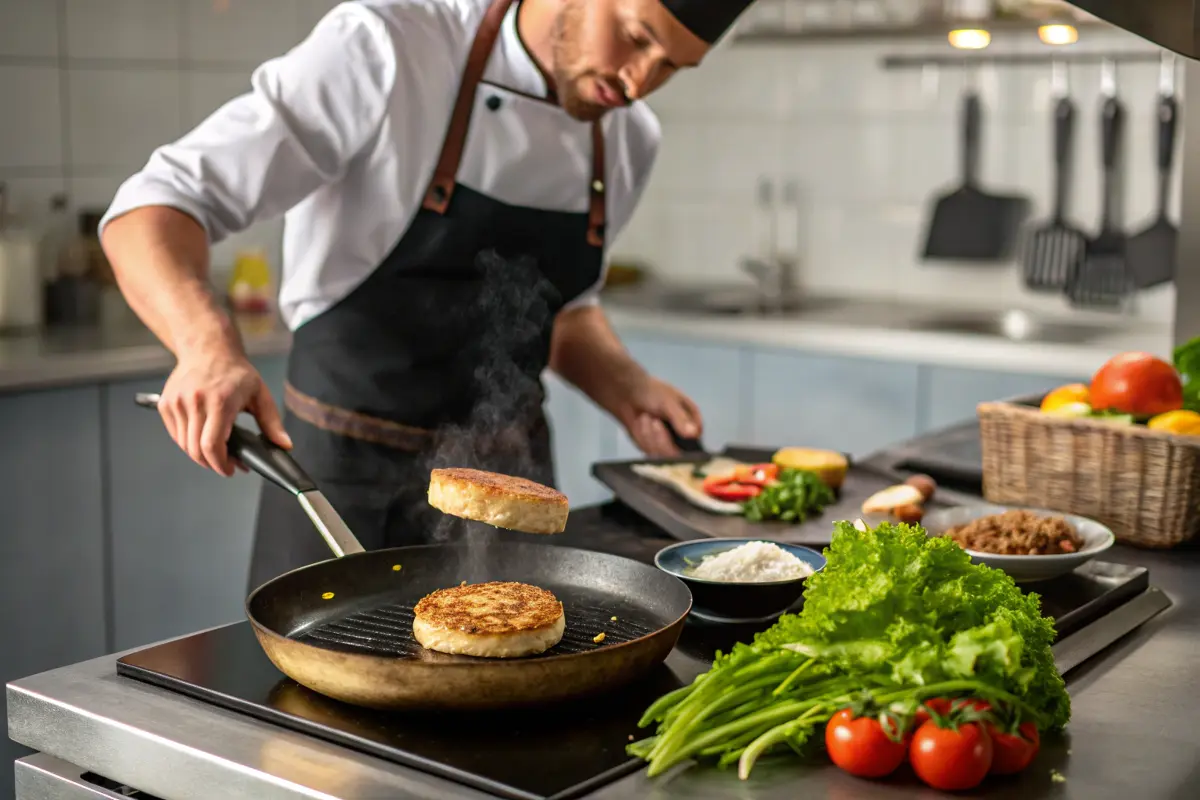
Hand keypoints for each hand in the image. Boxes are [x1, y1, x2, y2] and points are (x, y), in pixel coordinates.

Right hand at [158, 344, 290, 475]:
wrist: (208, 349)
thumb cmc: (235, 372)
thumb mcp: (260, 394)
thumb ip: (272, 423)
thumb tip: (284, 445)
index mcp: (219, 401)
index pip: (212, 445)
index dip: (220, 464)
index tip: (231, 470)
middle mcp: (195, 402)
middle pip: (196, 450)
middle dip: (212, 464)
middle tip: (227, 465)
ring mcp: (177, 402)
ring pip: (184, 445)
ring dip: (200, 455)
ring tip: (217, 452)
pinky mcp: (166, 404)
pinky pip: (176, 435)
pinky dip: (188, 442)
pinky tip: (203, 438)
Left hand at [622, 375, 702, 457]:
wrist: (627, 393)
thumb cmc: (652, 392)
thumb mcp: (668, 402)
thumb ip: (680, 418)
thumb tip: (693, 434)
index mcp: (693, 422)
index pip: (695, 441)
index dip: (683, 441)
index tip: (667, 428)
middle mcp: (684, 436)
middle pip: (679, 453)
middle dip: (662, 440)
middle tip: (654, 422)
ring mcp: (668, 444)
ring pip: (662, 455)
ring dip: (650, 435)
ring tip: (644, 416)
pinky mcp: (653, 448)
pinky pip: (650, 453)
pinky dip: (643, 438)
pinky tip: (639, 422)